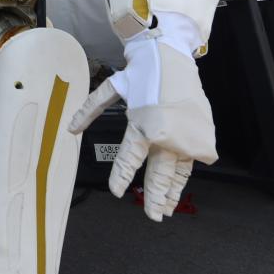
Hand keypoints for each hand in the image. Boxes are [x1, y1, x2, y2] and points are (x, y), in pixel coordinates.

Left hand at [68, 36, 216, 221]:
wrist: (172, 57)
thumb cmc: (141, 73)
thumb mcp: (111, 88)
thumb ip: (90, 110)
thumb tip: (69, 130)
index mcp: (142, 127)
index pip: (129, 160)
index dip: (122, 178)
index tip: (118, 192)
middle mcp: (166, 137)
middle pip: (159, 175)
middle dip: (155, 198)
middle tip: (154, 215)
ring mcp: (187, 139)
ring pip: (179, 173)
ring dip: (174, 192)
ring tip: (169, 208)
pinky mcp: (203, 136)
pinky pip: (194, 160)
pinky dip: (187, 170)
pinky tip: (181, 181)